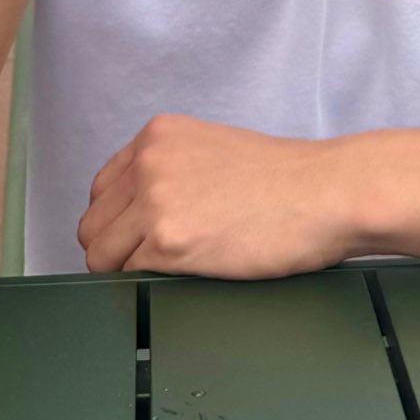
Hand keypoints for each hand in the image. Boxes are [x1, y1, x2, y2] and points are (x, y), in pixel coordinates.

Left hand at [77, 114, 358, 277]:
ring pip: (101, 256)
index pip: (101, 191)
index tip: (135, 238)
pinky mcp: (169, 243)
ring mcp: (155, 202)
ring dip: (128, 271)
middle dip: (115, 250)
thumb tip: (138, 209)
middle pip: (93, 226)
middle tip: (152, 262)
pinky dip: (150, 283)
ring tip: (170, 271)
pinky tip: (185, 275)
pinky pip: (130, 276)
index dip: (117, 222)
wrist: (325, 192)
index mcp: (157, 136)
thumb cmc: (285, 178)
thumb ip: (170, 168)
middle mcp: (148, 163)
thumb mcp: (213, 148)